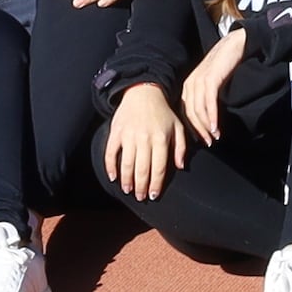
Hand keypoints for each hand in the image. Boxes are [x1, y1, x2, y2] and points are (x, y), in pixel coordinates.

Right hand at [100, 85, 181, 199]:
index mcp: (161, 139)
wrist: (143, 93)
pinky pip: (111, 152)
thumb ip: (181, 147)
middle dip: (141, 186)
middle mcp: (145, 139)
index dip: (156, 184)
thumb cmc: (163, 113)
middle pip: (142, 169)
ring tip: (128, 190)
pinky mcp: (116, 132)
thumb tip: (180, 167)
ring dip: (127, 180)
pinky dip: (110, 166)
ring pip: (127, 163)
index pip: (159, 167)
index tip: (153, 195)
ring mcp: (129, 136)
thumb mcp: (178, 127)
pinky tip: (113, 177)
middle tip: (140, 197)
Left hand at [182, 27, 248, 145]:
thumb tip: (207, 116)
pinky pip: (209, 103)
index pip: (185, 112)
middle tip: (208, 143)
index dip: (192, 128)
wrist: (235, 44)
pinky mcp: (211, 79)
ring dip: (206, 127)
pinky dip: (212, 117)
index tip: (201, 139)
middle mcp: (190, 84)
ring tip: (214, 137)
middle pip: (190, 113)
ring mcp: (199, 81)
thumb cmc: (225, 64)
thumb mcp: (211, 81)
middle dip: (199, 131)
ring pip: (199, 110)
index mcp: (188, 86)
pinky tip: (217, 127)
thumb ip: (206, 95)